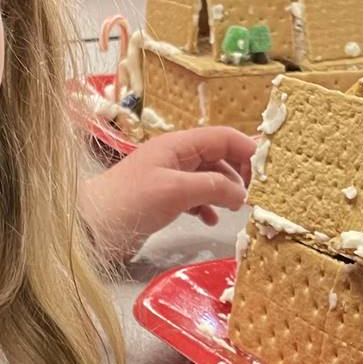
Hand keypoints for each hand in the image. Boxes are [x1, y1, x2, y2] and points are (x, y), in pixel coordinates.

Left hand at [77, 126, 253, 261]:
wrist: (92, 226)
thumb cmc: (130, 202)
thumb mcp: (176, 191)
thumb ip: (213, 188)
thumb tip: (243, 194)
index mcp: (179, 145)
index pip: (223, 137)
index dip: (248, 149)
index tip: (270, 169)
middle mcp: (177, 157)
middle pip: (220, 156)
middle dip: (241, 172)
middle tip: (257, 194)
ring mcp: (170, 177)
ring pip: (210, 177)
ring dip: (226, 191)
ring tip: (238, 209)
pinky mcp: (165, 199)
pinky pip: (196, 196)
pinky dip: (208, 206)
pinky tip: (212, 220)